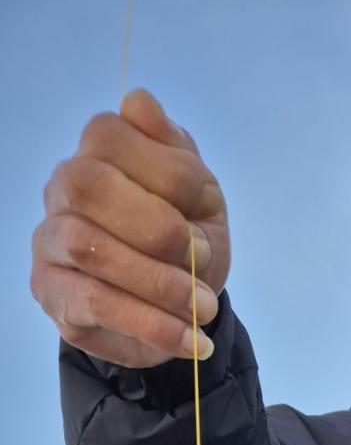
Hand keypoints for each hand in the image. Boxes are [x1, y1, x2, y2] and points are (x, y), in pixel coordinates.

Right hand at [30, 88, 229, 369]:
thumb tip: (140, 103)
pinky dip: (154, 326)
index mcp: (97, 150)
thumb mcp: (200, 196)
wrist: (181, 307)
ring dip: (160, 284)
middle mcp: (61, 187)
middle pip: (88, 186)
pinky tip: (192, 341)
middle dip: (159, 229)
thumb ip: (176, 152)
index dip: (170, 174)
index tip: (208, 207)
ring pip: (90, 249)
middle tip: (205, 262)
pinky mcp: (52, 294)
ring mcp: (49, 239)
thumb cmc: (189, 239)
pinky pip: (95, 305)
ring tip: (204, 308)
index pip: (112, 136)